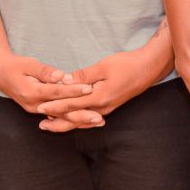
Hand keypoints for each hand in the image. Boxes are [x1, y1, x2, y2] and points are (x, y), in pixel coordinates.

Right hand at [0, 49, 98, 127]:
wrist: (1, 74)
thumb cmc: (16, 66)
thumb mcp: (29, 64)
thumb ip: (45, 71)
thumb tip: (60, 75)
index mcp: (32, 92)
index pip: (57, 93)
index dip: (74, 91)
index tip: (89, 89)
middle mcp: (34, 105)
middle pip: (61, 112)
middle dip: (81, 115)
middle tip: (99, 118)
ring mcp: (36, 110)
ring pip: (61, 117)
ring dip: (79, 120)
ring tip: (97, 121)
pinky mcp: (39, 110)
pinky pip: (57, 117)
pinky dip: (71, 119)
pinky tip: (85, 122)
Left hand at [35, 46, 164, 132]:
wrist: (148, 68)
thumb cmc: (127, 64)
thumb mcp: (104, 66)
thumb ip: (84, 76)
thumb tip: (65, 81)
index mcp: (99, 98)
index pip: (72, 104)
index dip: (55, 106)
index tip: (40, 108)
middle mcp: (102, 108)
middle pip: (75, 119)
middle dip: (57, 122)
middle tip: (40, 125)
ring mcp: (107, 109)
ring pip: (82, 121)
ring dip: (66, 123)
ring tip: (51, 125)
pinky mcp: (110, 106)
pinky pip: (89, 118)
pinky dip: (78, 120)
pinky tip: (73, 120)